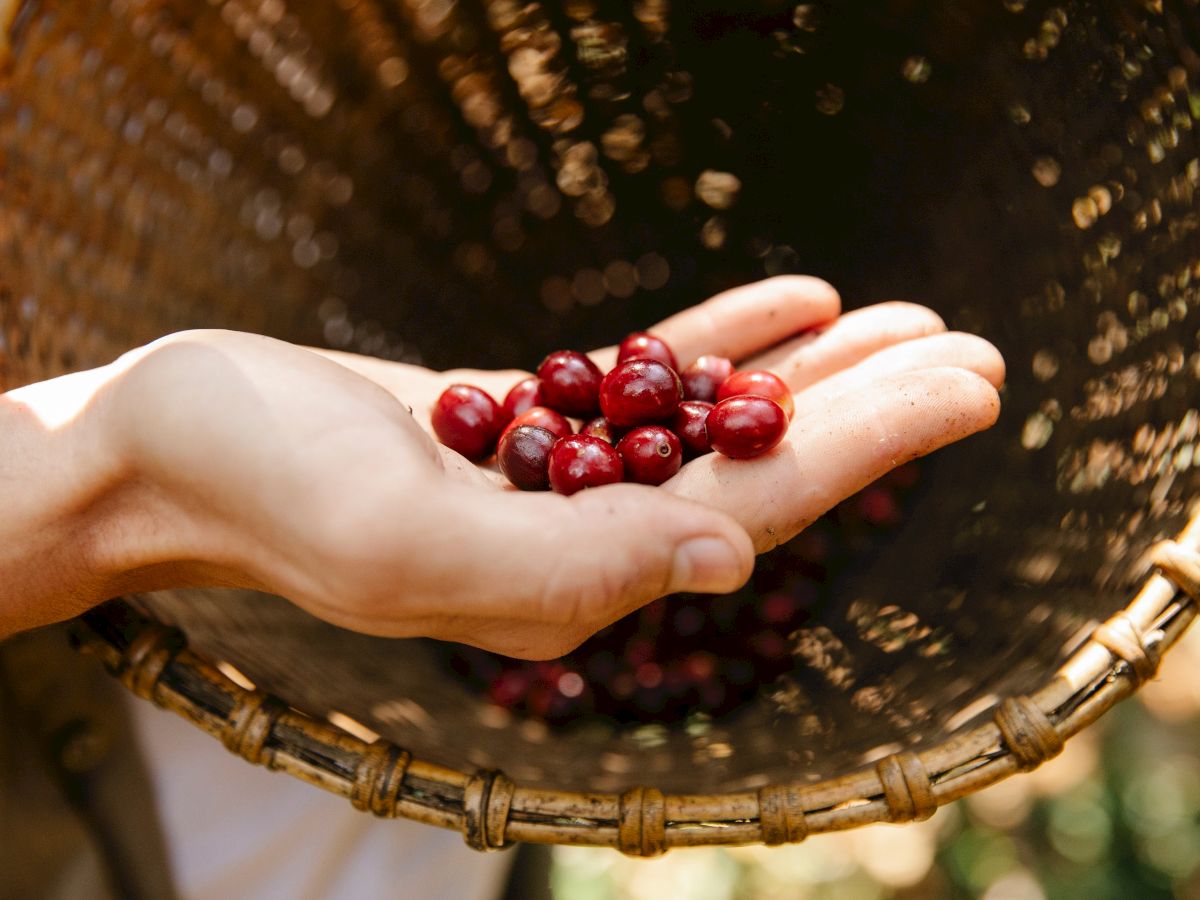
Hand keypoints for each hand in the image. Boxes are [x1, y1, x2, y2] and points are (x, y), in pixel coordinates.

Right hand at [0, 277, 1000, 658]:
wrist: (169, 442)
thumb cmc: (265, 488)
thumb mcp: (406, 536)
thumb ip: (569, 566)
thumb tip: (731, 559)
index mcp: (569, 582)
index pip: (751, 510)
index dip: (867, 446)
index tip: (967, 385)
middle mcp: (578, 540)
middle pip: (755, 465)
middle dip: (871, 409)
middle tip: (980, 353)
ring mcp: (555, 480)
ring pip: (713, 421)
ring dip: (815, 371)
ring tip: (910, 321)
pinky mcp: (521, 424)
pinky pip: (644, 379)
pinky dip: (719, 339)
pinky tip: (795, 300)